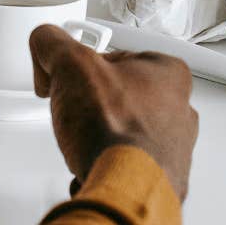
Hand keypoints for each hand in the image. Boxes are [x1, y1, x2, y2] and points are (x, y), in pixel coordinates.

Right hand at [30, 24, 198, 200]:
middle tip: (76, 112)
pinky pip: (125, 162)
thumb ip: (54, 43)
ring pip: (122, 130)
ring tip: (84, 140)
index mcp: (169, 73)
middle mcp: (180, 109)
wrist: (123, 186)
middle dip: (92, 105)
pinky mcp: (160, 176)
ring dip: (99, 135)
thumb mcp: (72, 64)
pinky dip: (106, 162)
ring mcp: (173, 146)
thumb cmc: (114, 128)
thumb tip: (46, 40)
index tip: (69, 78)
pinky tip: (93, 161)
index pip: (116, 58)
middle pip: (119, 96)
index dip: (83, 69)